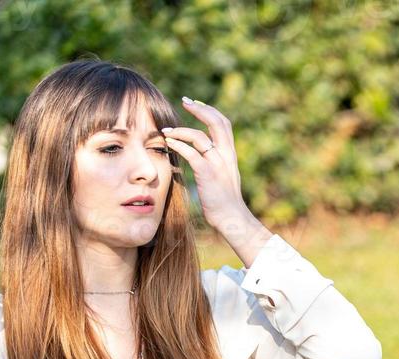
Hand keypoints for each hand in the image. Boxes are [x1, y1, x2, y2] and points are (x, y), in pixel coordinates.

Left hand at [161, 97, 263, 249]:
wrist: (231, 217)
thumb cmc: (223, 200)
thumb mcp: (222, 175)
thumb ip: (214, 160)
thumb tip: (200, 152)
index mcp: (230, 154)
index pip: (223, 123)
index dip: (209, 110)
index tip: (195, 104)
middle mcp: (226, 155)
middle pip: (216, 122)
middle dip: (200, 108)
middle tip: (184, 101)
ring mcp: (217, 163)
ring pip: (200, 136)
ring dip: (181, 129)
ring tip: (167, 130)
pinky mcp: (207, 173)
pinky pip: (191, 153)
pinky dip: (178, 145)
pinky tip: (169, 142)